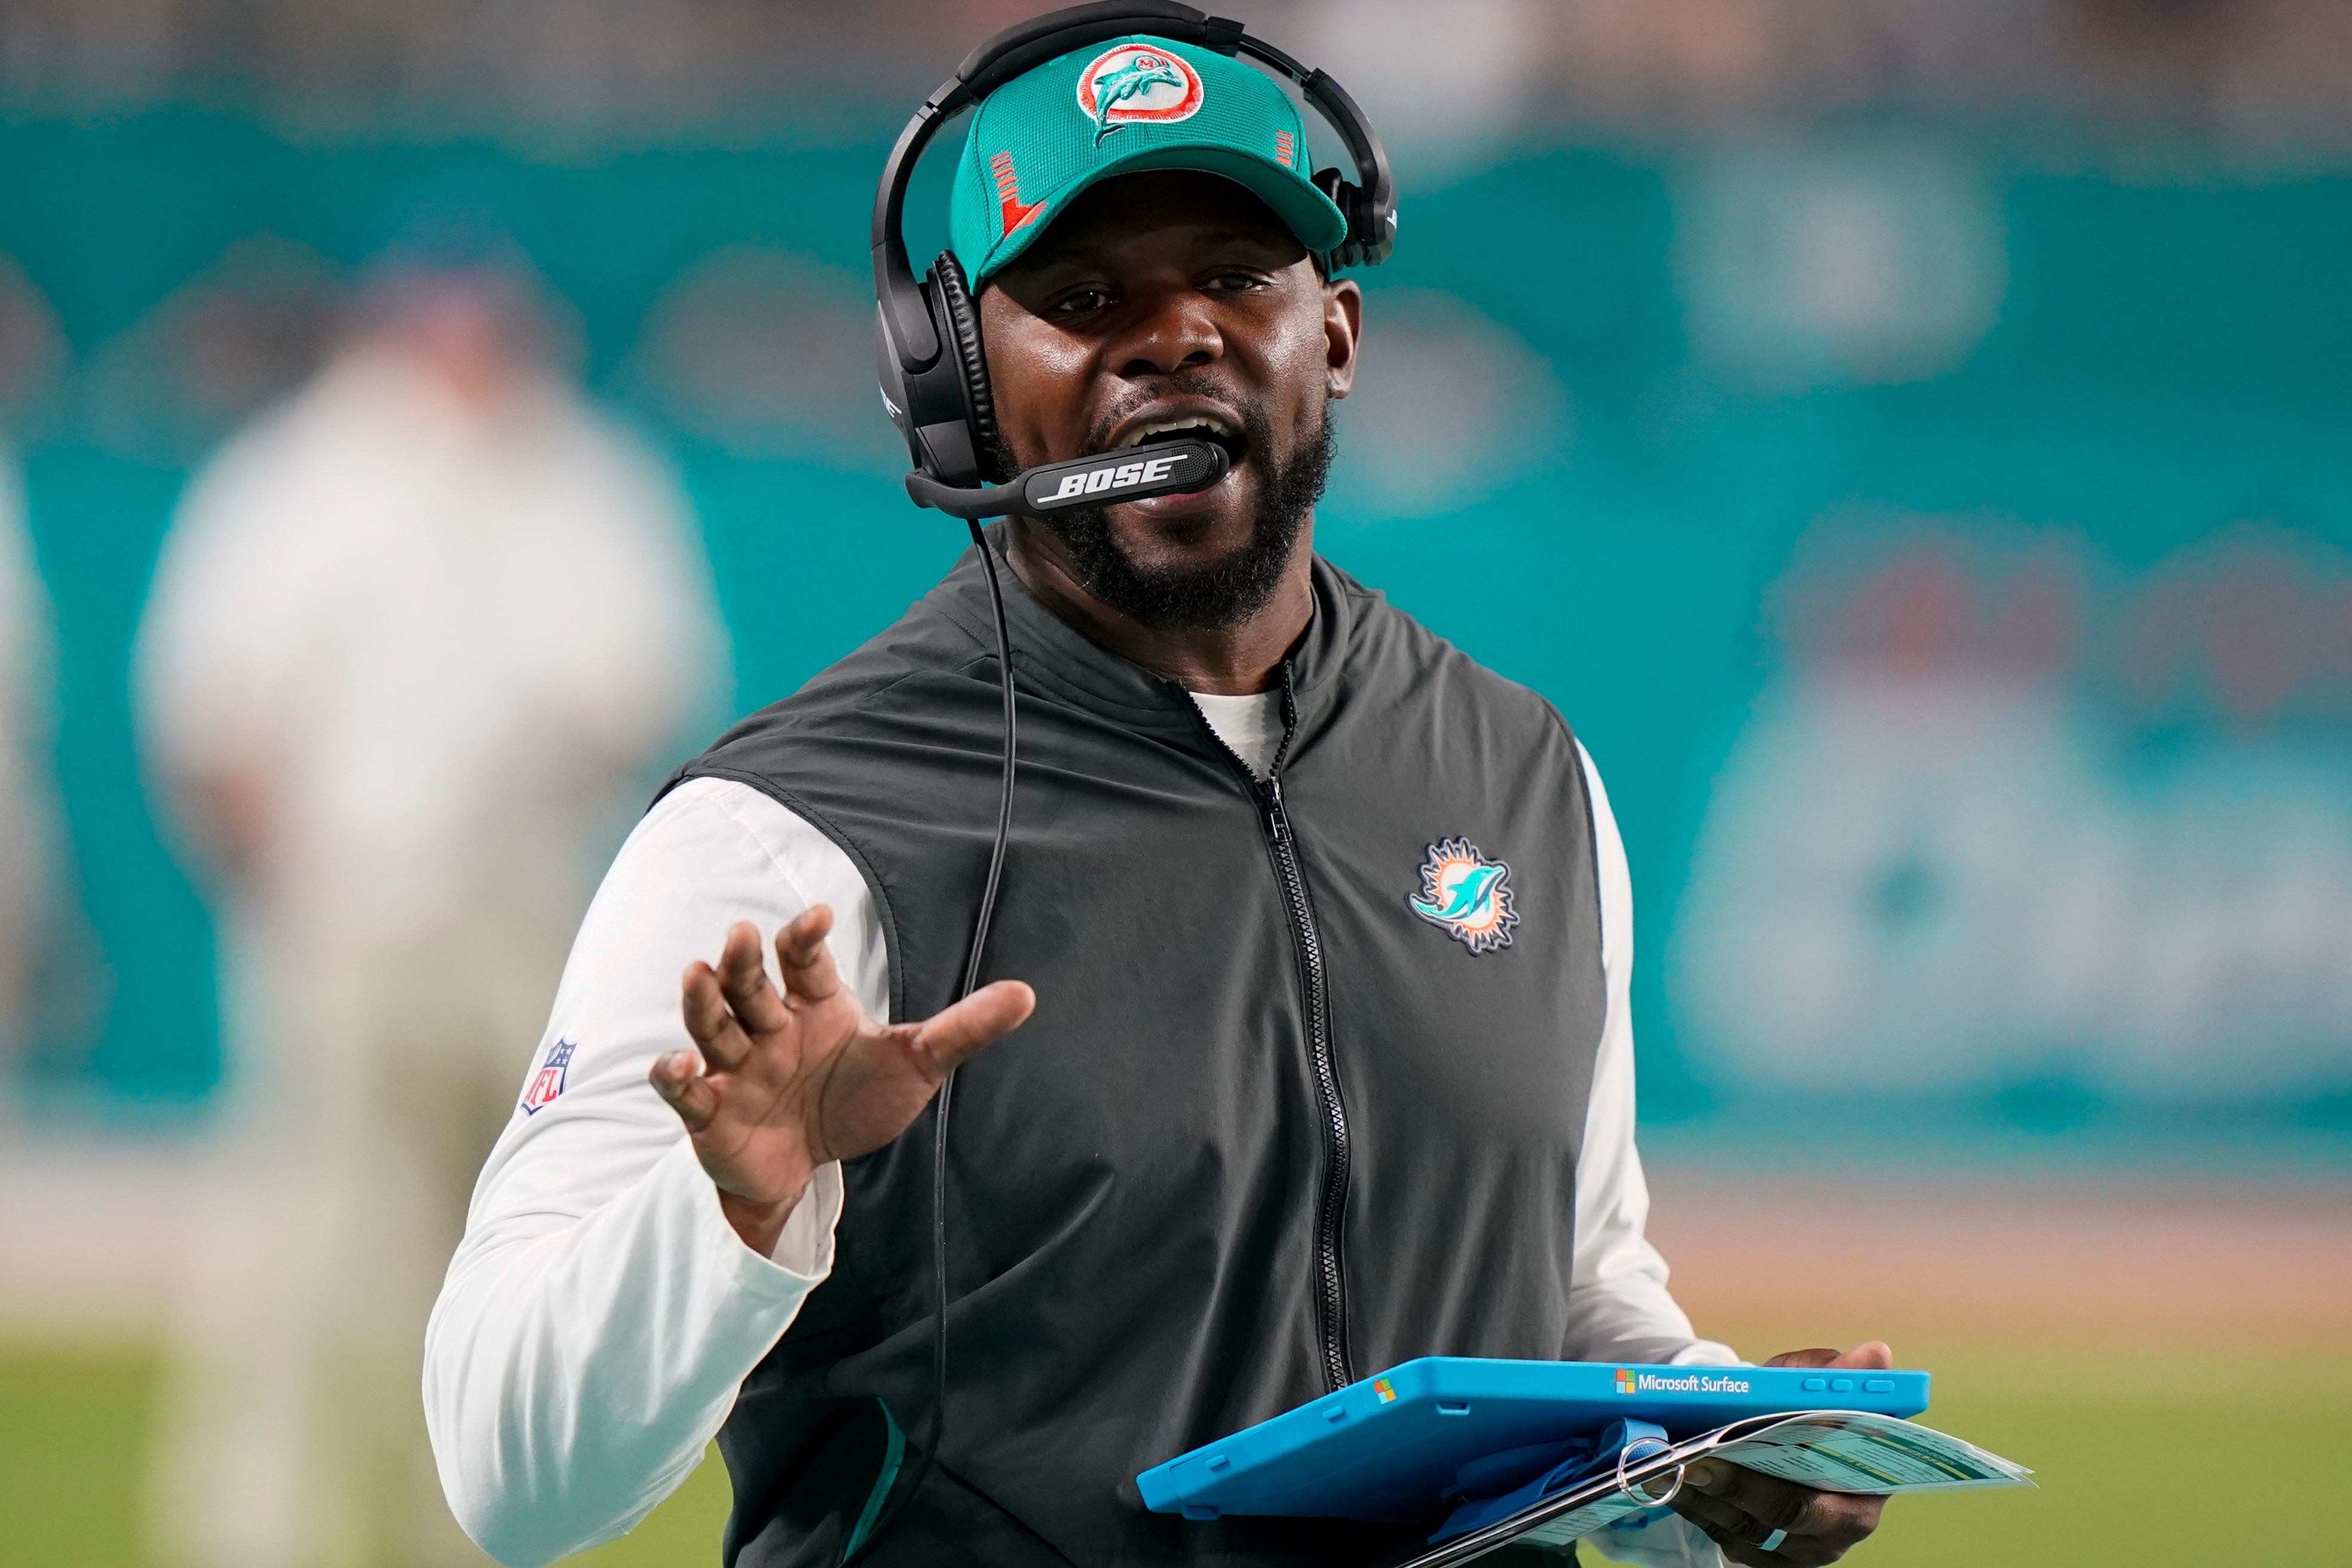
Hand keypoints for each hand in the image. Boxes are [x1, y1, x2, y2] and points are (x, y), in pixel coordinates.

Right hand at [650, 906, 1035, 1254]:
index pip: (806, 962)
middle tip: (739, 933)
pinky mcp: (710, 1111)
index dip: (805, 937)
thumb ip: (964, 1029)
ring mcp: (737, 1067)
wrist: (810, 1167)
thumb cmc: (857, 1100)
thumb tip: (1028, 994)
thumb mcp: (916, 1065)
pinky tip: (675, 1067)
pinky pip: (684, 1092)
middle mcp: (770, 1027)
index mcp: (816, 1006)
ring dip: (703, 1002)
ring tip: (697, 974)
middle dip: (744, 960)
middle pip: (751, 985)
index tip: (818, 914)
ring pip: (714, 1026)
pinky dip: (673, 1079)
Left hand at [1668, 1342, 1893, 1565]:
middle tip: (1697, 1458)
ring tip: (1670, 1464)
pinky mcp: (1758, 1557)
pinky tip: (1667, 1480)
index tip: (1752, 1439)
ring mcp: (1793, 1552)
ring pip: (1745, 1527)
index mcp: (1863, 1495)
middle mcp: (1831, 1533)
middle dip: (1737, 1485)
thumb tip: (1876, 1353)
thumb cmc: (1802, 1415)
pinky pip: (1720, 1534)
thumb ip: (1837, 1376)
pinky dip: (1692, 1506)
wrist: (1776, 1445)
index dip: (1795, 1468)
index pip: (1836, 1488)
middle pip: (1784, 1514)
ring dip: (1704, 1495)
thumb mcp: (1815, 1389)